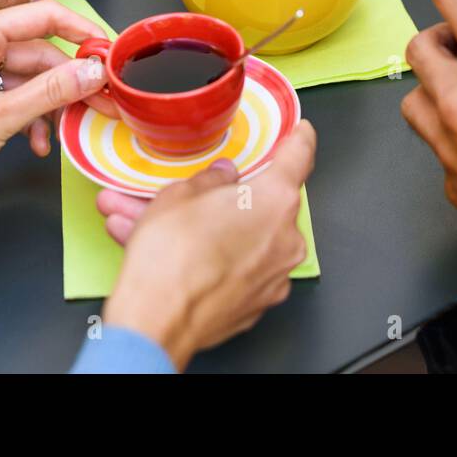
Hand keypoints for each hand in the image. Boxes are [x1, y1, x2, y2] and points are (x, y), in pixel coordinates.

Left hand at [0, 0, 108, 239]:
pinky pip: (9, 92)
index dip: (81, 30)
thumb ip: (52, 90)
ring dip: (50, 103)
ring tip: (68, 130)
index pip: (41, 15)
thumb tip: (92, 70)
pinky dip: (29, 114)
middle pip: (38, 50)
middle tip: (101, 101)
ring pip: (26, 75)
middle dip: (70, 79)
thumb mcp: (1, 118)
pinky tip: (38, 141)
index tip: (108, 50)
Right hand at [96, 121, 316, 369]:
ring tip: (154, 226)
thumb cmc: (169, 259)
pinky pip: (235, 269)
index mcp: (274, 200)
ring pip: (240, 239)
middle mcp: (285, 239)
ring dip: (204, 230)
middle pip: (261, 205)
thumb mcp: (179, 195)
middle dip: (223, 198)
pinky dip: (210, 259)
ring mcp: (273, 276)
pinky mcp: (256, 303)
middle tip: (191, 192)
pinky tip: (173, 255)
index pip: (299, 157)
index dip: (299, 139)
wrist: (156, 323)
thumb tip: (222, 178)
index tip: (302, 133)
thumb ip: (210, 181)